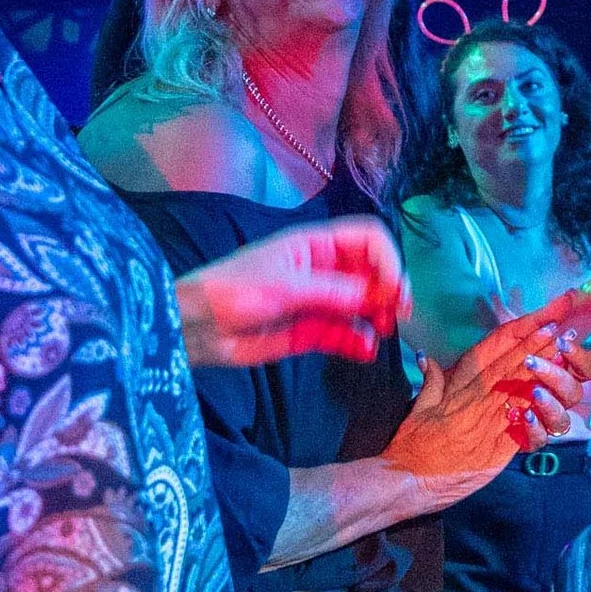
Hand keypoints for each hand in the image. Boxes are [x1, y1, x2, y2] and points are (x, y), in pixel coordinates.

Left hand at [175, 218, 407, 368]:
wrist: (195, 327)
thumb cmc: (233, 290)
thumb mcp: (286, 286)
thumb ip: (335, 292)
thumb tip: (379, 295)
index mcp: (315, 245)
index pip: (367, 240)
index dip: (387, 260)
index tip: (395, 289)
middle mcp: (322, 270)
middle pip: (370, 273)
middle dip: (386, 291)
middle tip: (395, 316)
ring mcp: (316, 302)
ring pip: (360, 306)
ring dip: (375, 318)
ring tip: (379, 334)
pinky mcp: (307, 332)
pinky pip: (342, 334)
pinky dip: (356, 341)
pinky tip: (363, 351)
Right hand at [385, 314, 590, 482]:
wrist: (409, 481)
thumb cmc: (411, 446)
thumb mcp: (419, 408)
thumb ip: (430, 382)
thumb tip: (426, 358)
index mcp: (462, 394)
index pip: (498, 364)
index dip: (522, 345)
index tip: (541, 328)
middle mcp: (479, 407)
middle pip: (516, 375)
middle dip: (540, 353)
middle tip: (561, 333)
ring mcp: (490, 430)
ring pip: (523, 398)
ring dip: (545, 378)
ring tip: (563, 359)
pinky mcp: (497, 454)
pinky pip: (523, 430)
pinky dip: (539, 415)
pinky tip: (555, 400)